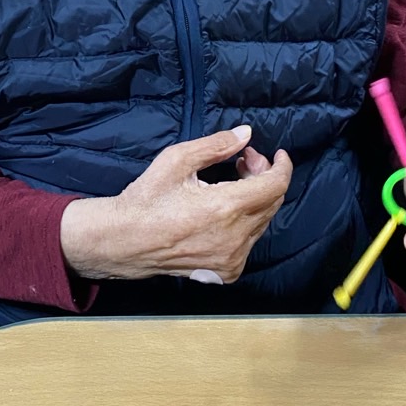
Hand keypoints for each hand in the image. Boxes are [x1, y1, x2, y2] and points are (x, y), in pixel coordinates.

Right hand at [60, 125, 291, 283]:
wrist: (125, 241)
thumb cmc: (147, 199)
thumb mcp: (177, 160)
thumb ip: (216, 145)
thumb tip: (246, 134)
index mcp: (225, 208)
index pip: (275, 185)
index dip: (281, 166)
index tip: (276, 154)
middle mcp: (234, 237)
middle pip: (272, 202)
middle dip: (264, 176)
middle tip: (242, 162)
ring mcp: (232, 258)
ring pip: (263, 222)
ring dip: (255, 199)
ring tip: (232, 184)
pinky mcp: (226, 271)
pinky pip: (250, 242)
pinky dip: (245, 223)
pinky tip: (224, 213)